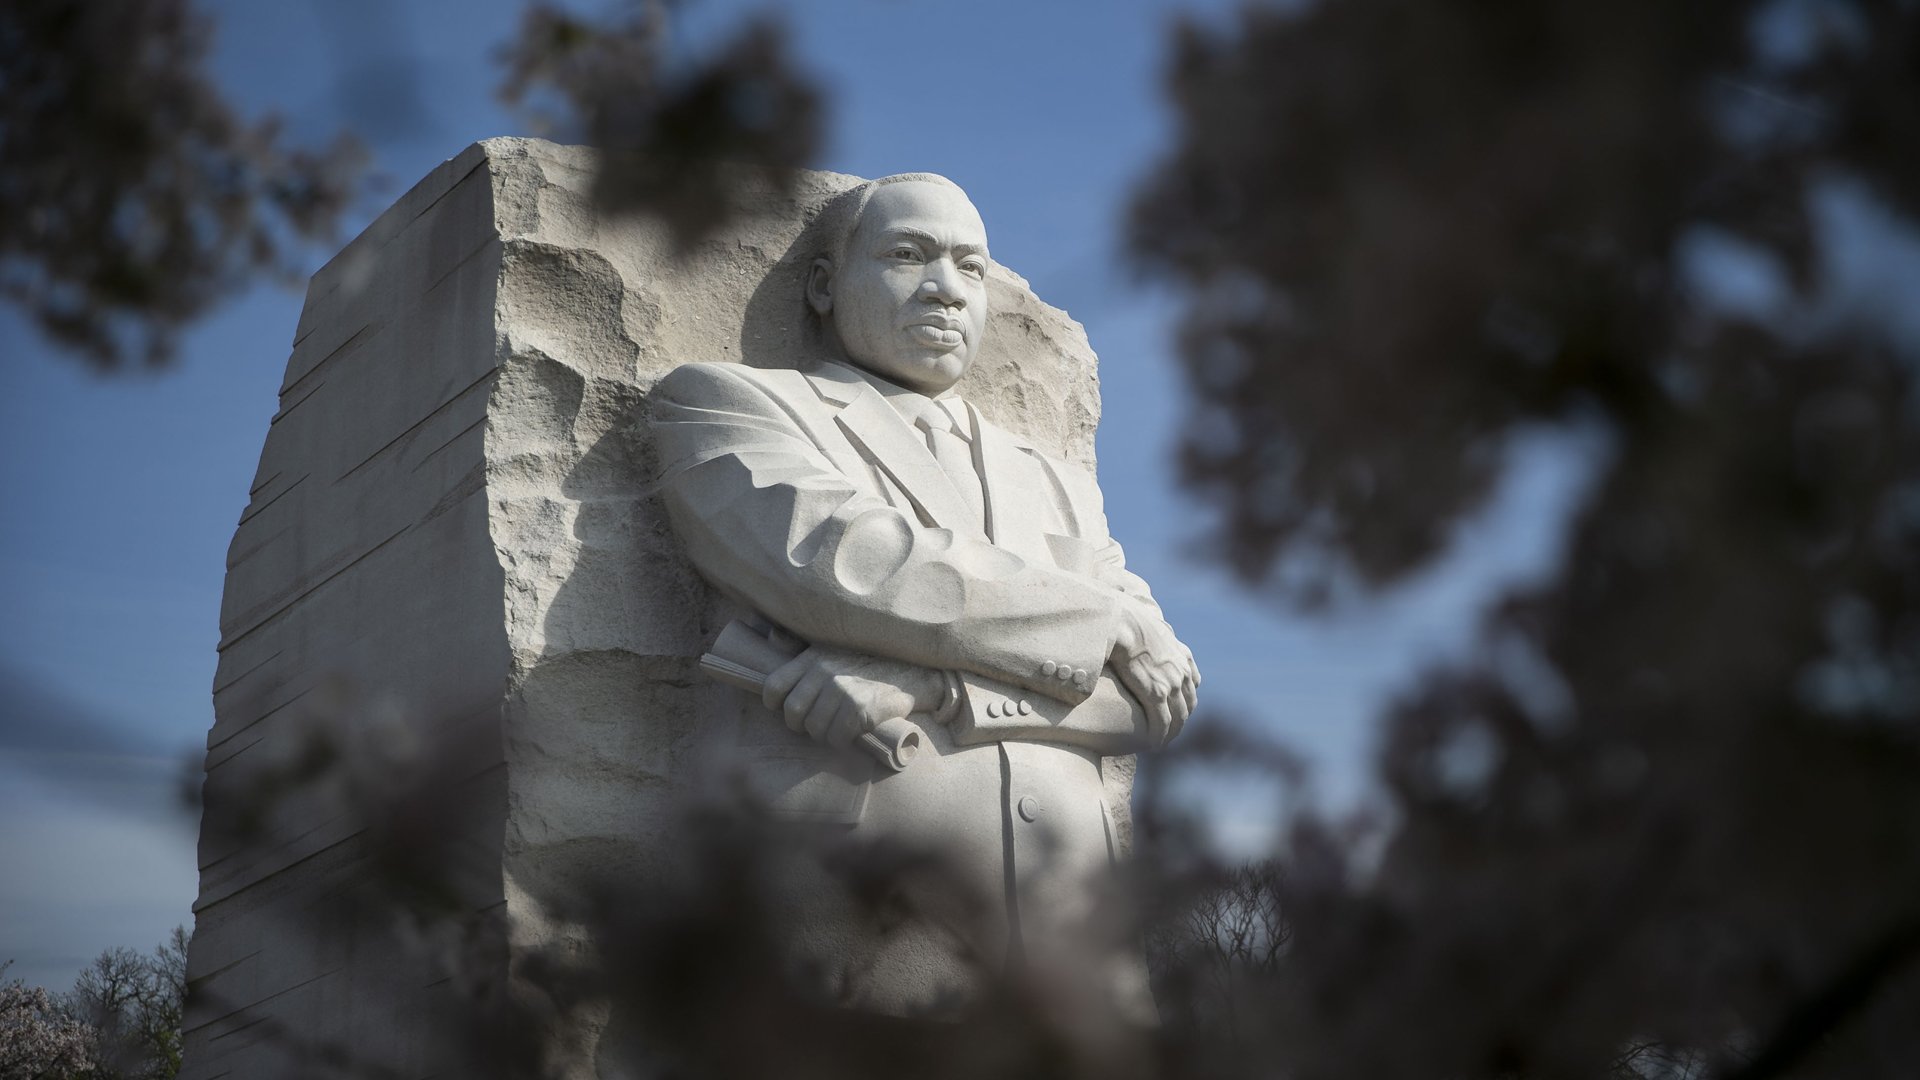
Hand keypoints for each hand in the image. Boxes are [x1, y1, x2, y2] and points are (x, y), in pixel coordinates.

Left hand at [762, 645, 947, 751]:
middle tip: (815, 726)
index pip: (774, 686)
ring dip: (824, 735)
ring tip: (835, 730)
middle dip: (801, 726)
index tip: (787, 711)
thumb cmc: (867, 663)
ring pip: (814, 728)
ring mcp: (842, 690)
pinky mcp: (859, 709)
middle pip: (793, 713)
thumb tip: (771, 634)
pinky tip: (850, 734)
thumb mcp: (832, 647)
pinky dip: (841, 742)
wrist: (910, 672)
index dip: (775, 705)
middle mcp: (824, 672)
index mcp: (813, 658)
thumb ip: (801, 646)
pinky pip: (836, 737)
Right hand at [1109, 601, 1200, 747]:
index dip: (1184, 701)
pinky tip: (1155, 744)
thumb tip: (1159, 629)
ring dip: (1172, 732)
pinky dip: (1160, 735)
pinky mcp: (1156, 694)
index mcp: (1183, 658)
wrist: (1123, 624)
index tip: (1176, 711)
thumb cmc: (1130, 622)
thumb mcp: (1154, 625)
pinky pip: (1162, 722)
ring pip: (1178, 718)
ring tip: (1162, 742)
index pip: (1191, 687)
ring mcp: (1171, 685)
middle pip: (1187, 705)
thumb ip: (1161, 633)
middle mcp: (1182, 673)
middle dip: (1180, 721)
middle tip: (1169, 733)